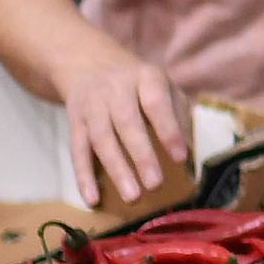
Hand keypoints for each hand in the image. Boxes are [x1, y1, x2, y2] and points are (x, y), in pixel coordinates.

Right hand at [62, 51, 192, 209]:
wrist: (91, 64)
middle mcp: (116, 88)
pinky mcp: (74, 121)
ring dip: (116, 170)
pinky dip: (83, 176)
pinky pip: (77, 150)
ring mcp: (92, 105)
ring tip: (133, 197)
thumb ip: (178, 115)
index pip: (156, 102)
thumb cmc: (140, 86)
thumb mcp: (163, 87)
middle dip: (141, 155)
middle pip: (126, 122)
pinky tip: (93, 199)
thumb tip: (189, 154)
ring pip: (101, 138)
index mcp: (145, 77)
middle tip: (155, 184)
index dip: (168, 129)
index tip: (180, 157)